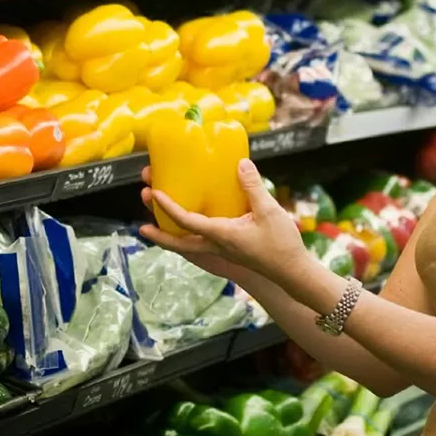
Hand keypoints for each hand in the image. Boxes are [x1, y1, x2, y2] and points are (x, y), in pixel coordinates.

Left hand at [139, 158, 308, 287]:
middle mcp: (215, 245)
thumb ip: (252, 187)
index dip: (167, 207)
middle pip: (177, 242)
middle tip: (143, 215)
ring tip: (156, 214)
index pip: (186, 221)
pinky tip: (191, 219)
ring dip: (169, 231)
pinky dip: (187, 232)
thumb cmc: (281, 244)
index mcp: (220, 235)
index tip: (153, 193)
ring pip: (186, 243)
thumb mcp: (268, 211)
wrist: (292, 272)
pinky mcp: (227, 250)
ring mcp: (220, 250)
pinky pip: (199, 242)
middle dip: (158, 230)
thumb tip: (240, 163)